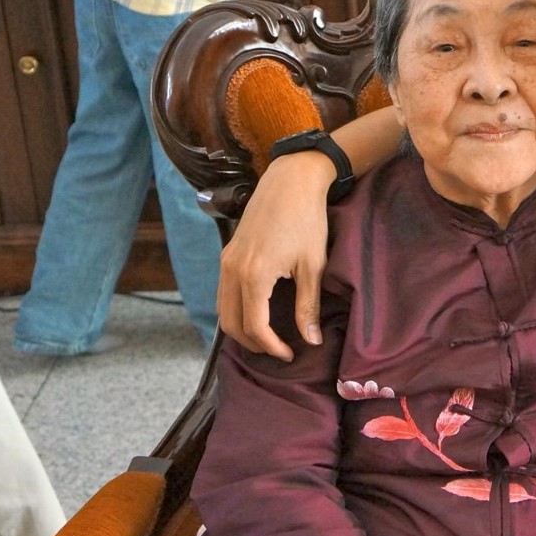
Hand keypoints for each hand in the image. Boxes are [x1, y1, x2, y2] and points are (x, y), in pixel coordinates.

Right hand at [217, 151, 335, 360]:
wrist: (291, 181)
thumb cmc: (306, 220)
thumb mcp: (313, 265)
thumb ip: (308, 306)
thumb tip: (310, 340)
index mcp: (254, 275)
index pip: (255, 327)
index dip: (271, 347)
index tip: (291, 354)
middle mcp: (232, 270)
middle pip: (231, 324)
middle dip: (253, 344)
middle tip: (279, 351)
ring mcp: (226, 261)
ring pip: (222, 309)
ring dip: (241, 329)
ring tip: (269, 337)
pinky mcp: (228, 253)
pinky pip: (223, 292)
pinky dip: (235, 310)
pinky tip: (258, 312)